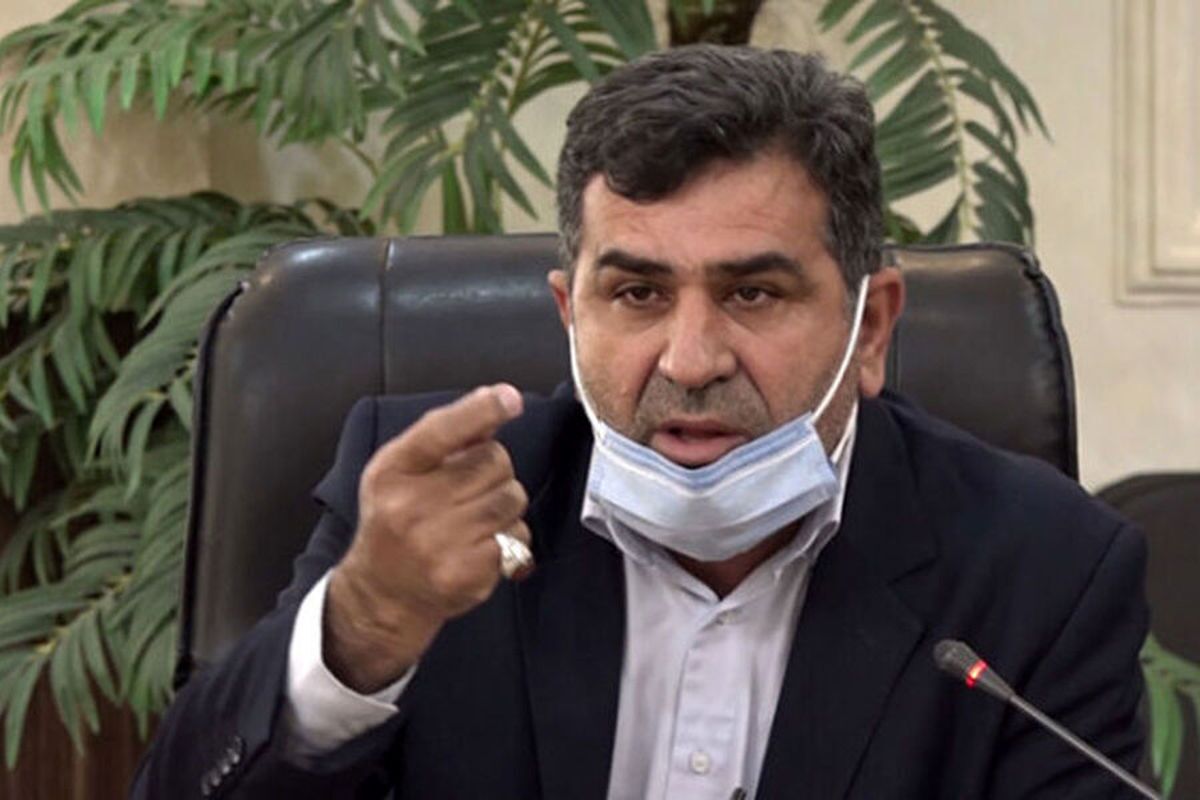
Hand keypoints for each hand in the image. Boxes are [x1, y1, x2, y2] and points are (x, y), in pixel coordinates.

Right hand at [324, 384, 527, 691]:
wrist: (382, 593)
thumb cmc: (396, 521)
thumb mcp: (402, 472)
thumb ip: (446, 437)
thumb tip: (496, 402)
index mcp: (393, 471)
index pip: (442, 430)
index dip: (481, 410)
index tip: (509, 398)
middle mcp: (411, 507)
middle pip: (494, 461)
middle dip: (494, 470)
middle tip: (472, 489)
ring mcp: (440, 544)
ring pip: (512, 498)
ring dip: (506, 503)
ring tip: (478, 517)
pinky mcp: (467, 574)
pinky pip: (518, 537)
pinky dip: (511, 537)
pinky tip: (483, 545)